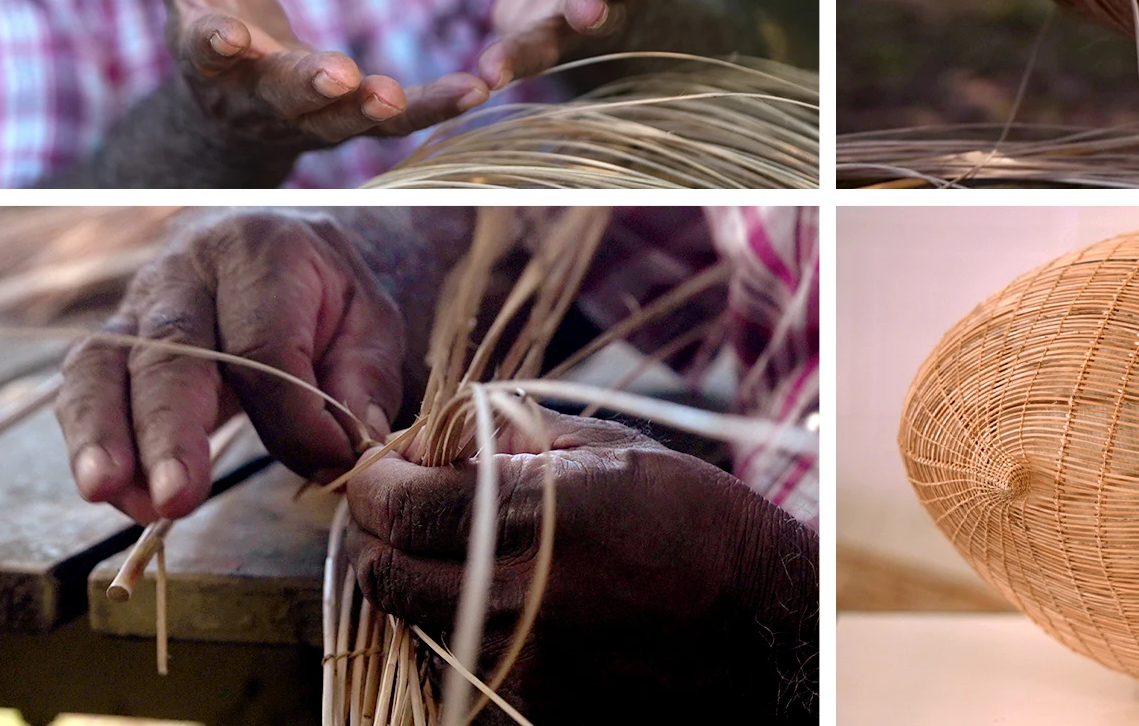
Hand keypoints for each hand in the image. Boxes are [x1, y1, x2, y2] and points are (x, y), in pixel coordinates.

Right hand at [57, 210, 410, 522]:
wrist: (285, 244)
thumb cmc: (330, 291)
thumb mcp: (372, 320)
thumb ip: (363, 382)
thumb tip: (346, 454)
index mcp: (263, 251)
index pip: (263, 344)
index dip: (290, 415)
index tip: (323, 462)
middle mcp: (188, 268)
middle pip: (169, 350)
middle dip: (169, 431)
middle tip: (176, 498)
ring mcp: (139, 300)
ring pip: (102, 362)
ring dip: (102, 434)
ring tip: (107, 493)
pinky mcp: (113, 335)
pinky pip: (86, 384)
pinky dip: (91, 438)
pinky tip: (113, 492)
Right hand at [118, 0, 490, 155]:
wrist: (231, 110)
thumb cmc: (213, 23)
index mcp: (211, 59)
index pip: (206, 52)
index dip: (215, 43)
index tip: (226, 35)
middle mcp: (258, 98)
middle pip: (283, 95)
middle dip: (309, 85)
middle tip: (340, 75)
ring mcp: (308, 119)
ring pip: (345, 121)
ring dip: (380, 109)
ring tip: (410, 93)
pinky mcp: (353, 124)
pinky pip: (396, 124)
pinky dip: (434, 108)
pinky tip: (474, 91)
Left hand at [347, 408, 817, 721]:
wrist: (764, 629)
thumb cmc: (701, 525)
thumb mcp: (619, 450)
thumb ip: (514, 439)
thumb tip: (432, 442)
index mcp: (549, 517)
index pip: (406, 507)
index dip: (374, 484)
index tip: (378, 472)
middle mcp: (527, 597)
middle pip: (388, 577)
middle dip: (376, 538)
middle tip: (395, 515)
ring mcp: (527, 665)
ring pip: (420, 624)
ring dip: (421, 585)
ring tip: (465, 557)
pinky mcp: (535, 708)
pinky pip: (466, 664)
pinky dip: (467, 631)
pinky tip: (511, 605)